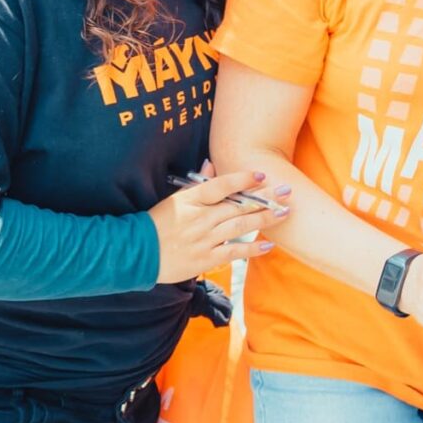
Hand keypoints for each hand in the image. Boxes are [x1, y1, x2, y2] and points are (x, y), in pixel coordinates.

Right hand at [147, 169, 284, 282]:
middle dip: (266, 198)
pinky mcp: (205, 259)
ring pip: (240, 226)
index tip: (262, 175)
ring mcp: (204, 239)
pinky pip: (234, 252)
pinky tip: (269, 244)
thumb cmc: (156, 224)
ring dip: (265, 218)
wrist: (136, 254)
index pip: (221, 185)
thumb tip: (211, 163)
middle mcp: (200, 218)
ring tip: (284, 212)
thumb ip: (196, 184)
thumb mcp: (173, 199)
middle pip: (238, 205)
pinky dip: (252, 248)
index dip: (242, 179)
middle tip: (287, 191)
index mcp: (190, 200)